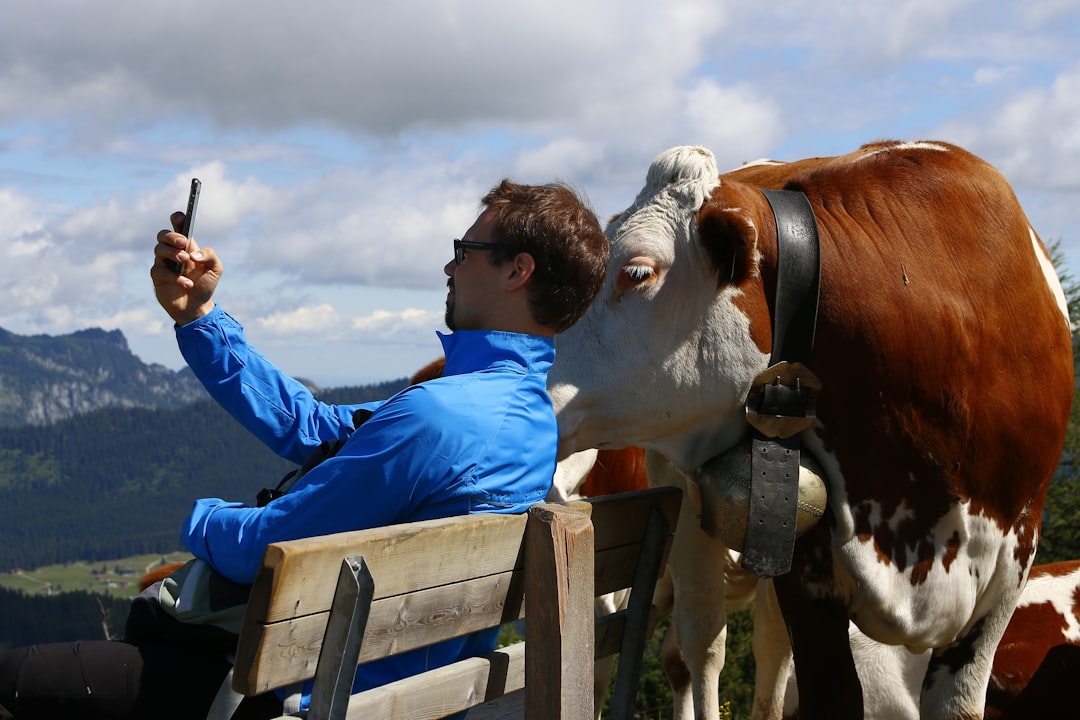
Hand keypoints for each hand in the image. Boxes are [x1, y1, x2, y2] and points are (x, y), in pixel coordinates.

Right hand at [150, 211, 221, 325]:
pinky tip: (187, 283)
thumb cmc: (205, 284)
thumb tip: (194, 254)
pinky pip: (159, 271)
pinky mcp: (157, 277)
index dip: (177, 219)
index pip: (178, 226)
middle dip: (172, 236)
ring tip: (185, 261)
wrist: (198, 307)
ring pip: (158, 249)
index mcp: (187, 245)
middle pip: (163, 235)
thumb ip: (210, 255)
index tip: (180, 217)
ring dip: (172, 253)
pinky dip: (174, 276)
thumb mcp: (216, 268)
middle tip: (184, 243)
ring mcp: (163, 263)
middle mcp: (172, 251)